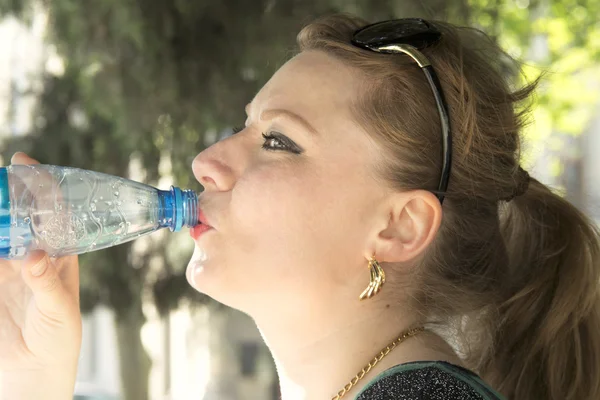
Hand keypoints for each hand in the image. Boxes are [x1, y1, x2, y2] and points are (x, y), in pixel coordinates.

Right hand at [0, 153, 81, 397]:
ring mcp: (6, 265)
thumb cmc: (60, 337)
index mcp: (60, 252)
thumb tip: (34, 255)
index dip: (40, 185)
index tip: (24, 163)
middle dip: (5, 193)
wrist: (34, 371)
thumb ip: (46, 282)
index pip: (53, 211)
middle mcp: (32, 252)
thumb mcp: (60, 309)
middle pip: (17, 214)